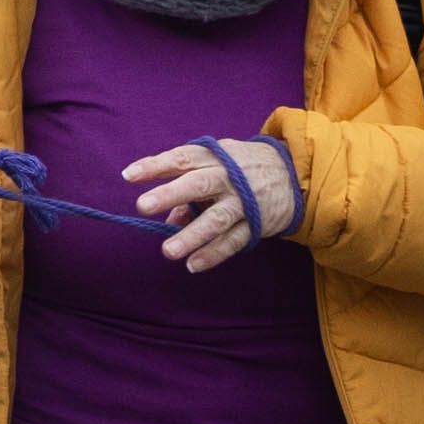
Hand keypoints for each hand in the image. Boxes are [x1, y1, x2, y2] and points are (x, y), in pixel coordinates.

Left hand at [125, 133, 301, 272]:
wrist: (294, 174)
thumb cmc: (240, 168)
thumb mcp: (215, 166)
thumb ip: (187, 188)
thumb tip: (168, 220)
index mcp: (214, 157)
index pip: (182, 158)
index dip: (155, 166)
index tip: (128, 176)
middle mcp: (229, 177)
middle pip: (198, 184)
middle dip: (170, 194)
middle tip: (142, 206)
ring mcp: (245, 202)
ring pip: (217, 218)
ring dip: (192, 235)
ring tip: (167, 251)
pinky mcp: (258, 223)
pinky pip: (235, 240)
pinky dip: (215, 253)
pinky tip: (193, 265)